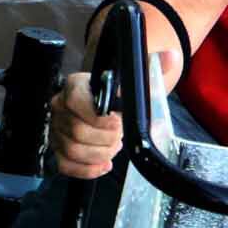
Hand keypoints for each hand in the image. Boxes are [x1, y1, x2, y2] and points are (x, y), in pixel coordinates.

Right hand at [46, 51, 178, 178]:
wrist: (108, 104)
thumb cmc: (120, 93)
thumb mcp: (135, 79)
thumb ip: (152, 68)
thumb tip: (171, 57)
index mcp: (75, 85)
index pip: (76, 100)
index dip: (99, 116)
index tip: (118, 121)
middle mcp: (60, 106)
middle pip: (77, 131)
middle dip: (106, 139)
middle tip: (120, 137)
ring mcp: (56, 129)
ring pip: (72, 150)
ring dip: (99, 154)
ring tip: (114, 148)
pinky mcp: (57, 149)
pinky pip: (65, 165)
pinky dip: (87, 169)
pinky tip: (104, 164)